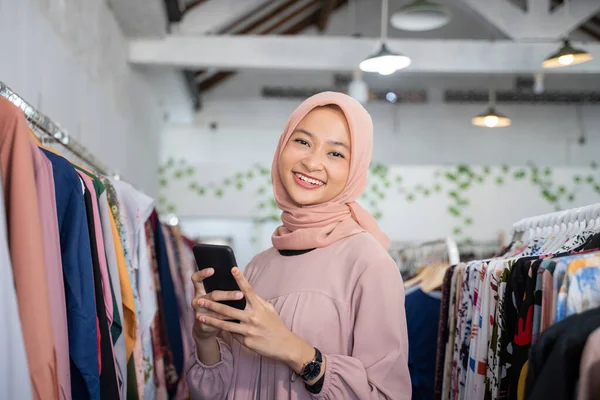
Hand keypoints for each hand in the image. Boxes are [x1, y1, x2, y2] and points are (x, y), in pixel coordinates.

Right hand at [190, 268, 244, 340]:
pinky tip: (237, 318)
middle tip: (241, 294)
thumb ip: (220, 287)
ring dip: (230, 308)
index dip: (202, 274)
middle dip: (227, 295)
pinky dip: (228, 319)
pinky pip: (217, 320)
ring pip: (216, 309)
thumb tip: (236, 274)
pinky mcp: (202, 322)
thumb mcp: (213, 296)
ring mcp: (198, 312)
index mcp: (199, 290)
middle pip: (212, 295)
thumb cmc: (214, 306)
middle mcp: (197, 300)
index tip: (213, 270)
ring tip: (242, 307)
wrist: (205, 327)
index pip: (196, 279)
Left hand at [199, 267, 314, 372]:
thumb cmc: (274, 324)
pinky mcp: (246, 341)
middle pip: (228, 309)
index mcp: (258, 306)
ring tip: (199, 316)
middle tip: (200, 299)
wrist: (282, 344)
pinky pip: (232, 334)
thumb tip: (245, 292)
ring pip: (225, 324)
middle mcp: (253, 317)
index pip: (248, 290)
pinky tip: (212, 327)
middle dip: (212, 304)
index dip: (240, 278)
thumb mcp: (268, 309)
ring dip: (211, 319)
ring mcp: (248, 330)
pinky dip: (223, 330)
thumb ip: (256, 301)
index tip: (233, 269)